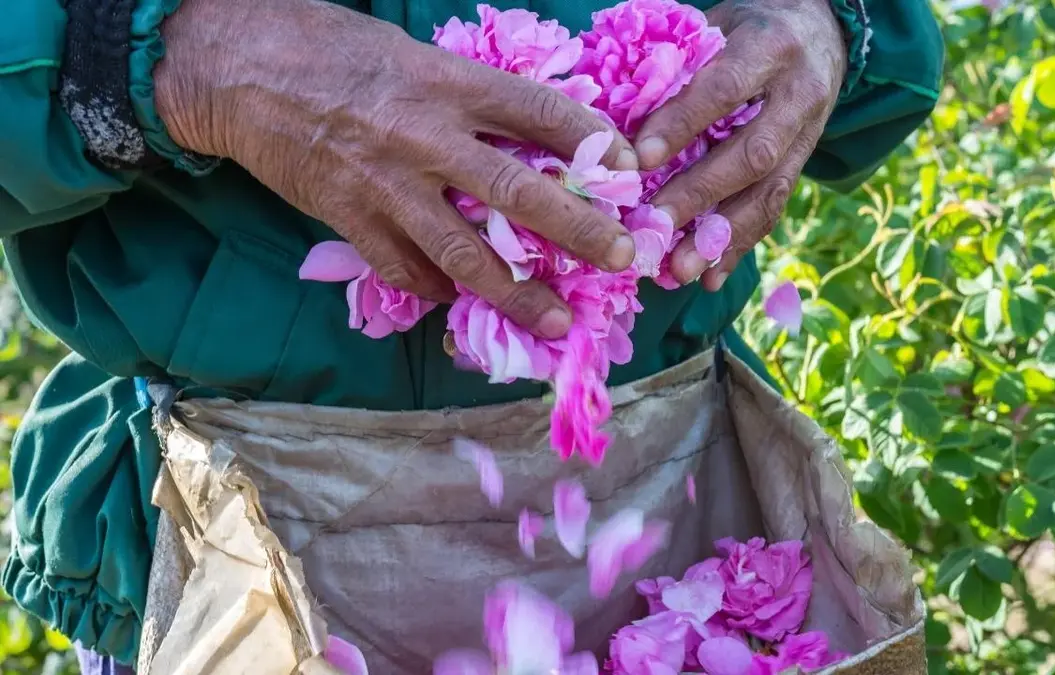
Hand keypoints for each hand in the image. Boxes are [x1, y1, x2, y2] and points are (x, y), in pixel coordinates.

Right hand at [155, 0, 638, 338]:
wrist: (238, 66)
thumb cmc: (331, 48)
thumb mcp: (413, 55)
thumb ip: (471, 96)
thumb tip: (533, 136)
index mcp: (446, 82)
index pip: (538, 112)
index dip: (591, 143)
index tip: (630, 169)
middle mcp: (424, 136)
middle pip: (516, 191)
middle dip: (577, 229)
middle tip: (621, 258)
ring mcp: (386, 185)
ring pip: (464, 251)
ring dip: (517, 292)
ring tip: (558, 321)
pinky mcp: (349, 219)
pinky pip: (404, 269)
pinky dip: (435, 288)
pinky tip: (457, 299)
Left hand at [635, 0, 846, 290]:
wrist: (822, 29)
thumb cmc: (747, 27)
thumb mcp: (717, 26)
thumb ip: (678, 66)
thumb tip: (614, 115)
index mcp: (770, 48)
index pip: (724, 90)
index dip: (683, 125)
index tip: (641, 158)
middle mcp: (797, 95)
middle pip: (752, 153)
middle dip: (700, 194)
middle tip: (655, 225)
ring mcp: (807, 135)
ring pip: (769, 193)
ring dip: (722, 237)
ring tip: (681, 269)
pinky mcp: (804, 165)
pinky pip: (774, 211)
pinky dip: (740, 247)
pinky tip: (710, 277)